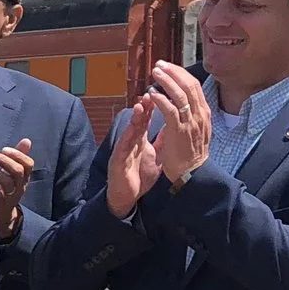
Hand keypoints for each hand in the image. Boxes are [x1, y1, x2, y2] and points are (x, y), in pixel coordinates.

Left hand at [0, 138, 35, 238]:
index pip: (28, 164)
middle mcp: (20, 187)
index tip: (4, 148)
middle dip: (4, 160)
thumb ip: (18, 156)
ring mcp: (10, 197)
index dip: (18, 154)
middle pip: (18, 171)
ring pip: (7, 182)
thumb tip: (27, 140)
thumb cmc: (5, 187)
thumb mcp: (13, 172)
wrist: (0, 214)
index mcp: (24, 177)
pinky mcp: (0, 204)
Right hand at [104, 102, 164, 217]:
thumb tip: (170, 129)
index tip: (161, 94)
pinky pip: (123, 148)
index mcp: (140, 141)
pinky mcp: (118, 161)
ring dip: (135, 119)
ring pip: (130, 131)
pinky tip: (131, 130)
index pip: (148, 121)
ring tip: (141, 106)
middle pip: (139, 122)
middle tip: (151, 93)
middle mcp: (131, 142)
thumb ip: (161, 143)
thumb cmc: (139, 177)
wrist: (127, 197)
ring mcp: (124, 150)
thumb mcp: (155, 157)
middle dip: (145, 107)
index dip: (154, 108)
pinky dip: (127, 138)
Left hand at [146, 60, 213, 186]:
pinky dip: (161, 99)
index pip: (195, 86)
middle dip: (174, 72)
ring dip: (166, 81)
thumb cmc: (190, 152)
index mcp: (203, 113)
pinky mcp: (179, 131)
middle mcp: (200, 114)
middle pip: (189, 85)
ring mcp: (190, 122)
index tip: (169, 67)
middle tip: (160, 64)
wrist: (192, 173)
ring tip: (155, 72)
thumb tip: (181, 100)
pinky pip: (170, 110)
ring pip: (180, 95)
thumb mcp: (195, 129)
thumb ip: (190, 114)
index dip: (181, 74)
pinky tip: (152, 93)